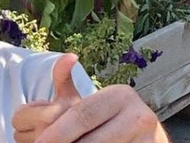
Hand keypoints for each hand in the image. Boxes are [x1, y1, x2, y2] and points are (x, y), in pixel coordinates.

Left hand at [12, 53, 167, 142]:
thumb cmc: (110, 118)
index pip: (82, 115)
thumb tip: (68, 56)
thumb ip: (66, 80)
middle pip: (91, 139)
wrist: (149, 139)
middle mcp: (140, 115)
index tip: (39, 141)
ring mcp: (150, 138)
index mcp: (121, 95)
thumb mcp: (91, 98)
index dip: (58, 132)